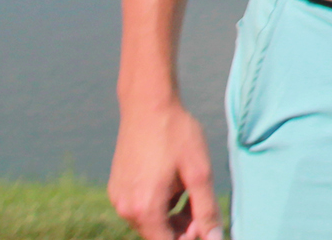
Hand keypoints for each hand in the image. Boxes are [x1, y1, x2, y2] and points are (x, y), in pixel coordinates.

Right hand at [109, 98, 222, 238]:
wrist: (148, 104)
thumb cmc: (176, 135)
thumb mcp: (199, 173)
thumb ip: (206, 210)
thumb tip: (215, 238)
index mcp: (144, 209)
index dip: (189, 237)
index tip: (204, 223)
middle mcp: (125, 208)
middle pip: (157, 233)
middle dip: (182, 226)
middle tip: (201, 203)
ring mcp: (118, 197)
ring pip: (149, 219)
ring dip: (171, 213)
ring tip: (189, 187)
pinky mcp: (117, 186)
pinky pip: (140, 204)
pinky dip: (157, 201)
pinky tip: (173, 180)